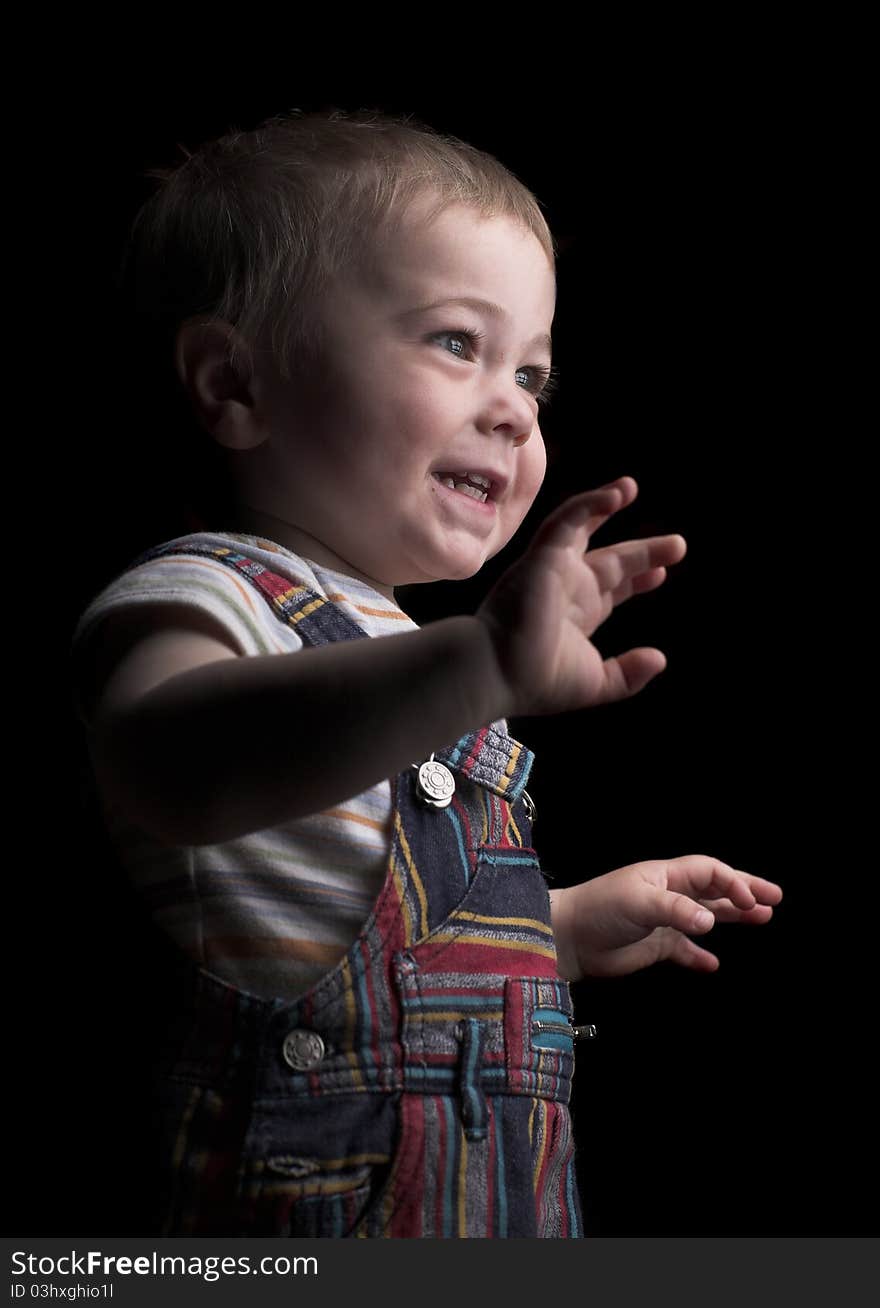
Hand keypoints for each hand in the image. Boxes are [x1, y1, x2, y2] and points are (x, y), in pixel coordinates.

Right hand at [476, 476, 685, 717]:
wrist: (498, 671)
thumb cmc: (539, 682)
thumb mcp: (596, 683)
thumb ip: (628, 674)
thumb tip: (659, 659)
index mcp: (577, 616)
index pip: (611, 591)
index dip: (636, 580)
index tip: (660, 574)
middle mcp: (566, 588)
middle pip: (610, 562)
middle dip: (642, 553)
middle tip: (676, 545)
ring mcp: (553, 568)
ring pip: (582, 528)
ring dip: (606, 508)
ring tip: (632, 488)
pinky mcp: (543, 554)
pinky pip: (568, 519)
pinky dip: (590, 503)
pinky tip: (617, 495)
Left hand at [550, 855, 783, 980]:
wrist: (570, 938)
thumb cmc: (600, 909)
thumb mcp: (639, 903)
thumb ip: (676, 911)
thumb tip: (711, 921)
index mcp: (665, 876)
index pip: (709, 871)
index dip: (733, 881)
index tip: (751, 899)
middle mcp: (668, 895)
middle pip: (714, 889)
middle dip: (744, 891)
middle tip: (774, 898)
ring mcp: (663, 920)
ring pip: (706, 916)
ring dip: (732, 918)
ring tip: (762, 919)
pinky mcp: (655, 945)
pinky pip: (685, 949)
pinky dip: (700, 955)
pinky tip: (713, 964)